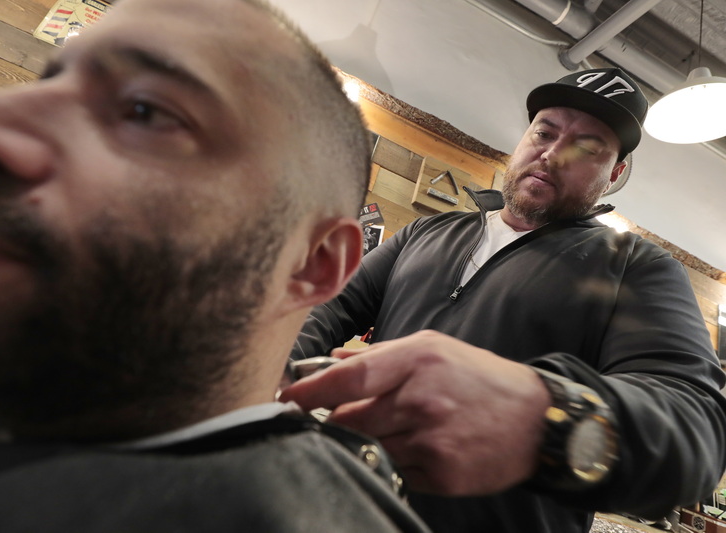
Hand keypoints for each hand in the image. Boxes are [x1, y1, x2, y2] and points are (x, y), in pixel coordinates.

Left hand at [279, 330, 550, 495]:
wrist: (535, 420)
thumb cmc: (478, 378)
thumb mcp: (434, 348)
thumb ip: (380, 354)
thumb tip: (333, 359)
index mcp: (417, 360)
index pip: (348, 378)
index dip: (310, 391)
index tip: (286, 399)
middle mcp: (421, 400)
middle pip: (349, 419)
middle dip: (333, 421)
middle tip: (328, 418)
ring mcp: (430, 441)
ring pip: (368, 447)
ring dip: (363, 441)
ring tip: (385, 429)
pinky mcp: (439, 474)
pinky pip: (394, 472)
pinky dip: (391, 462)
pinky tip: (410, 448)